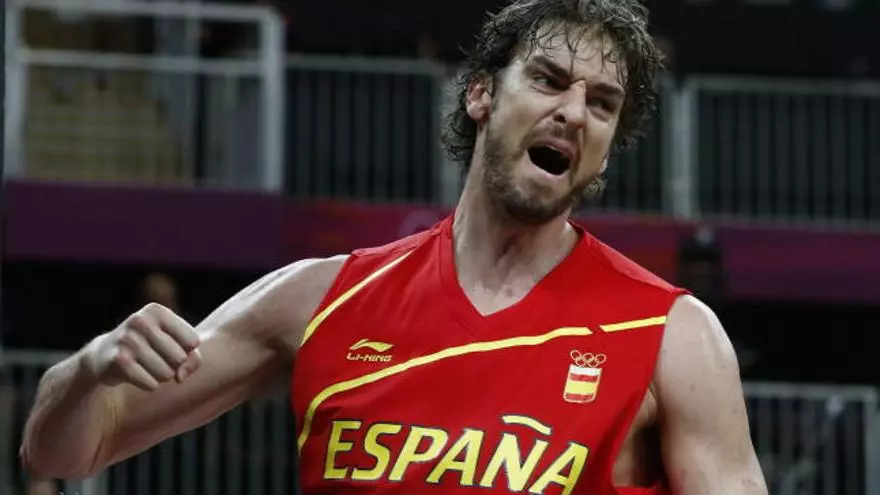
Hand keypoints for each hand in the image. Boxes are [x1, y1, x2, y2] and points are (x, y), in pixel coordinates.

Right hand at [83, 303, 200, 390]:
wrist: (105, 354)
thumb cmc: (152, 347)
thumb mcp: (176, 344)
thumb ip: (193, 359)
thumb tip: (179, 377)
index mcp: (157, 311)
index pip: (193, 341)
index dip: (187, 351)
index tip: (171, 346)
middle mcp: (140, 321)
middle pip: (180, 358)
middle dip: (173, 366)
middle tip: (156, 358)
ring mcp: (127, 340)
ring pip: (167, 374)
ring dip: (161, 376)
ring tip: (146, 366)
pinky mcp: (119, 361)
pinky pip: (151, 384)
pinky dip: (149, 384)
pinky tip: (137, 374)